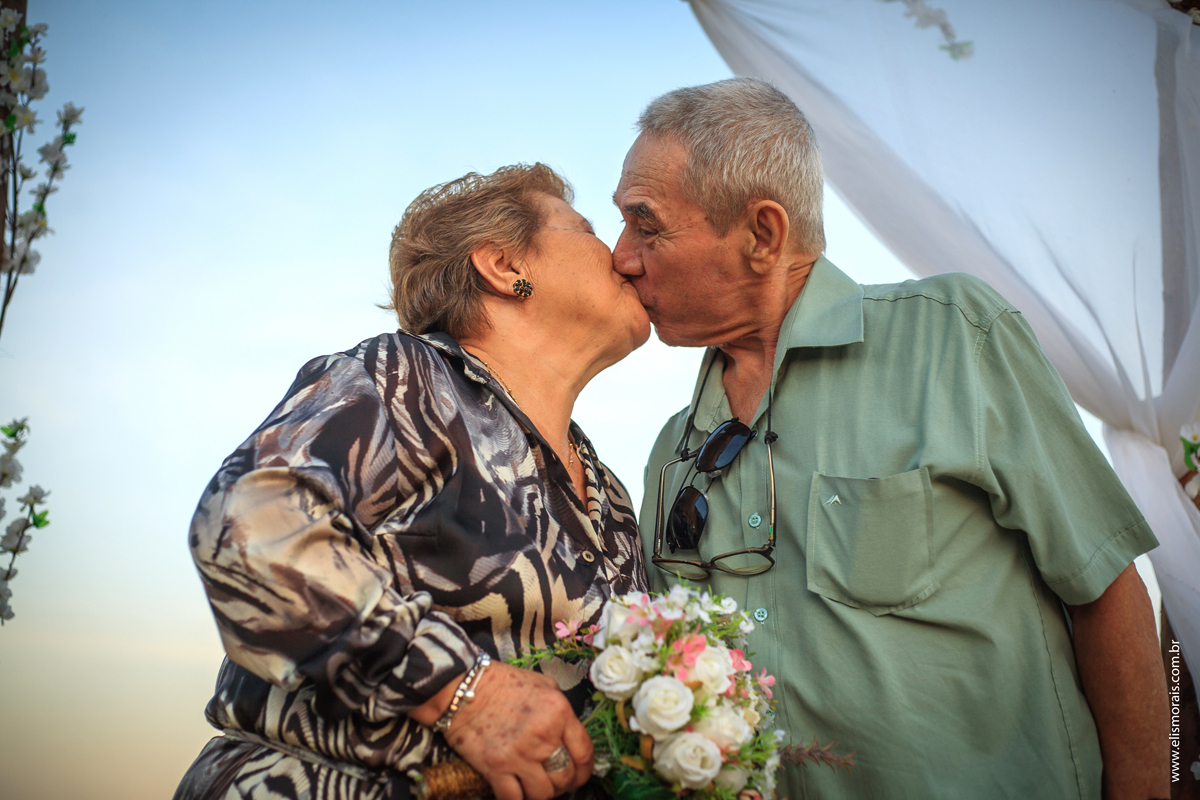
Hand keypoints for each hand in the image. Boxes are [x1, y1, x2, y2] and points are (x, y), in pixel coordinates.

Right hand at [445, 662, 593, 799]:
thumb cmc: (503, 683)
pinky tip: (519, 792)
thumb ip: (561, 711)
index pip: (585, 752)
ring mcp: (519, 754)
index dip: (586, 769)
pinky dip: (518, 799)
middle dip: (565, 784)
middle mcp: (543, 736)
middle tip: (558, 782)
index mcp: (558, 712)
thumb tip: (571, 735)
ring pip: (543, 793)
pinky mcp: (496, 768)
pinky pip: (514, 799)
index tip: (581, 773)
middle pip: (566, 777)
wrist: (463, 688)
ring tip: (538, 787)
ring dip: (543, 794)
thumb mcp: (544, 685)